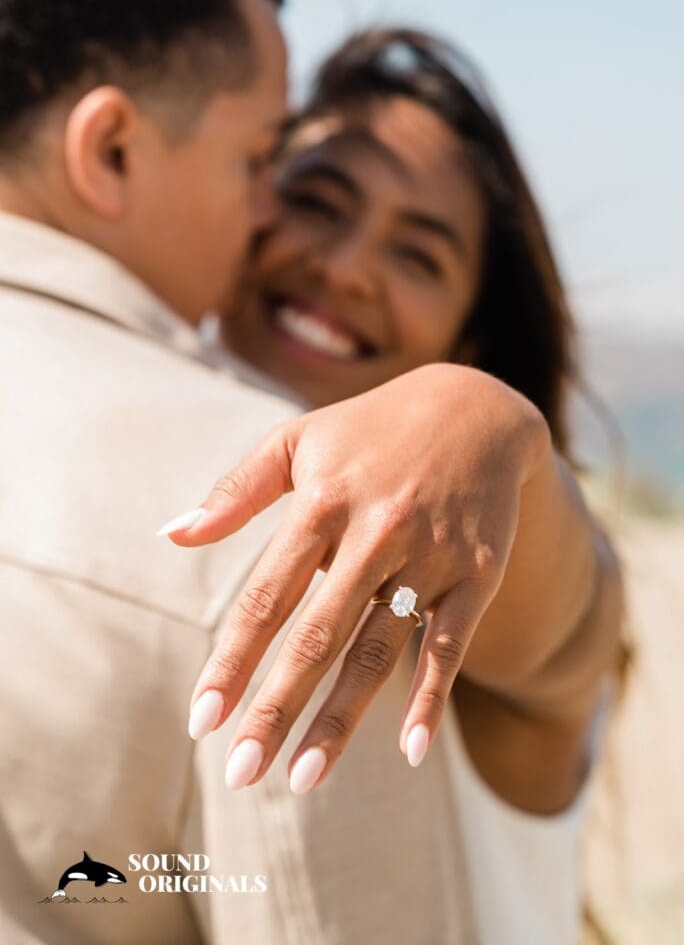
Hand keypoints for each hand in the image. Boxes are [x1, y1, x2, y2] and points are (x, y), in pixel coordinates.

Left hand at [161, 363, 549, 792]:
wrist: (477, 408)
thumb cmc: (370, 430)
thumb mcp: (299, 440)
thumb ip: (235, 490)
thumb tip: (170, 534)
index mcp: (322, 501)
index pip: (266, 596)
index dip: (232, 660)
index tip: (202, 719)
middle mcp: (376, 531)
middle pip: (318, 634)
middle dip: (276, 706)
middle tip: (240, 773)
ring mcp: (430, 554)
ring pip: (379, 649)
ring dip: (341, 719)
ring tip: (303, 777)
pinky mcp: (477, 573)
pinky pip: (450, 645)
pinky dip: (430, 698)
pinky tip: (409, 752)